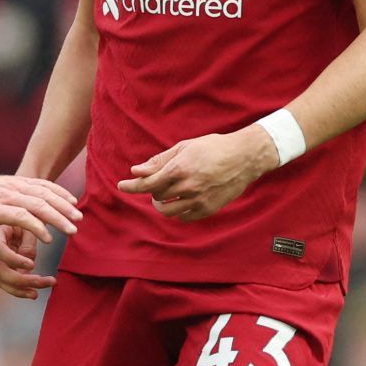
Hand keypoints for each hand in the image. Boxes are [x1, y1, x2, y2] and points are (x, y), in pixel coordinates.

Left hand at [0, 174, 81, 286]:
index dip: (35, 226)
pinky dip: (59, 191)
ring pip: (43, 192)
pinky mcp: (21, 180)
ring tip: (78, 217)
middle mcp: (6, 194)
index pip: (18, 215)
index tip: (49, 240)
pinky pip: (43, 183)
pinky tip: (73, 201)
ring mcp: (15, 185)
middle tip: (73, 230)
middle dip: (57, 216)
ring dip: (62, 203)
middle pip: (36, 203)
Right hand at [0, 221, 52, 299]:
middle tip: (40, 281)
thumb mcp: (28, 227)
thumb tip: (28, 261)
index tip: (32, 264)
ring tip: (37, 293)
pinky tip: (33, 293)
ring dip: (20, 289)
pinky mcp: (1, 269)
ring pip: (1, 281)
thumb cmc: (24, 220)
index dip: (14, 259)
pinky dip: (19, 291)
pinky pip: (5, 284)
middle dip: (19, 280)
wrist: (19, 222)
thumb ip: (28, 242)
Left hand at [117, 124, 277, 219]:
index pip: (147, 184)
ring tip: (166, 195)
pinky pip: (184, 217)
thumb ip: (159, 161)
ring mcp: (198, 200)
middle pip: (156, 197)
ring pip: (168, 211)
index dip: (131, 187)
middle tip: (157, 183)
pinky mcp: (208, 209)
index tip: (121, 186)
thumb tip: (136, 171)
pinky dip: (178, 211)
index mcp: (179, 169)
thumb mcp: (184, 148)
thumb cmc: (213, 147)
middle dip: (152, 190)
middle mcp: (187, 187)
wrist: (244, 157)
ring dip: (162, 204)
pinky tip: (181, 201)